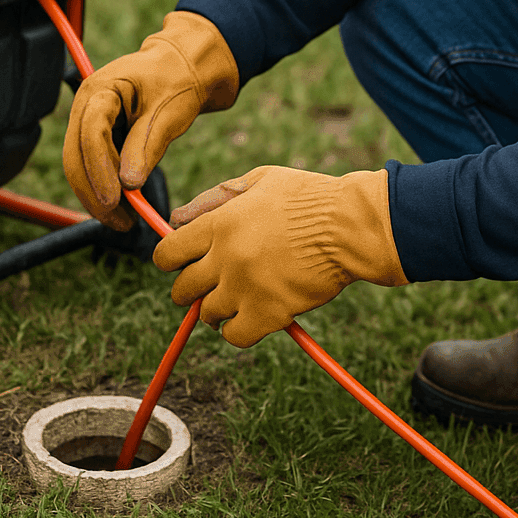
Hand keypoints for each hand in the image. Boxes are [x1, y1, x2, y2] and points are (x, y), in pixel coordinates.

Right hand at [62, 12, 237, 230]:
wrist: (183, 67)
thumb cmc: (178, 80)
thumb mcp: (168, 112)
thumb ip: (147, 146)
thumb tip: (129, 184)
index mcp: (101, 89)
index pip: (91, 132)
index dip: (99, 168)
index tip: (114, 199)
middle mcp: (87, 105)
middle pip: (75, 156)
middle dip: (94, 193)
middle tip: (120, 222)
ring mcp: (89, 121)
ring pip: (80, 166)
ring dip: (98, 196)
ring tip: (125, 221)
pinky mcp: (98, 136)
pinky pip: (94, 166)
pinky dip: (106, 187)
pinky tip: (125, 207)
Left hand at [154, 165, 407, 347]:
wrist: (351, 226)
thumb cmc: (309, 199)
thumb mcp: (259, 181)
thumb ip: (214, 197)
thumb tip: (176, 218)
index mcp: (220, 223)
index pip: (167, 254)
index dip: (170, 261)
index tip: (181, 263)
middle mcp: (226, 257)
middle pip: (183, 289)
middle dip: (193, 288)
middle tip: (211, 283)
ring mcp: (245, 288)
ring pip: (207, 314)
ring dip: (218, 308)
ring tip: (238, 297)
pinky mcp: (269, 313)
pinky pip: (234, 336)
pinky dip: (238, 330)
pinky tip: (251, 316)